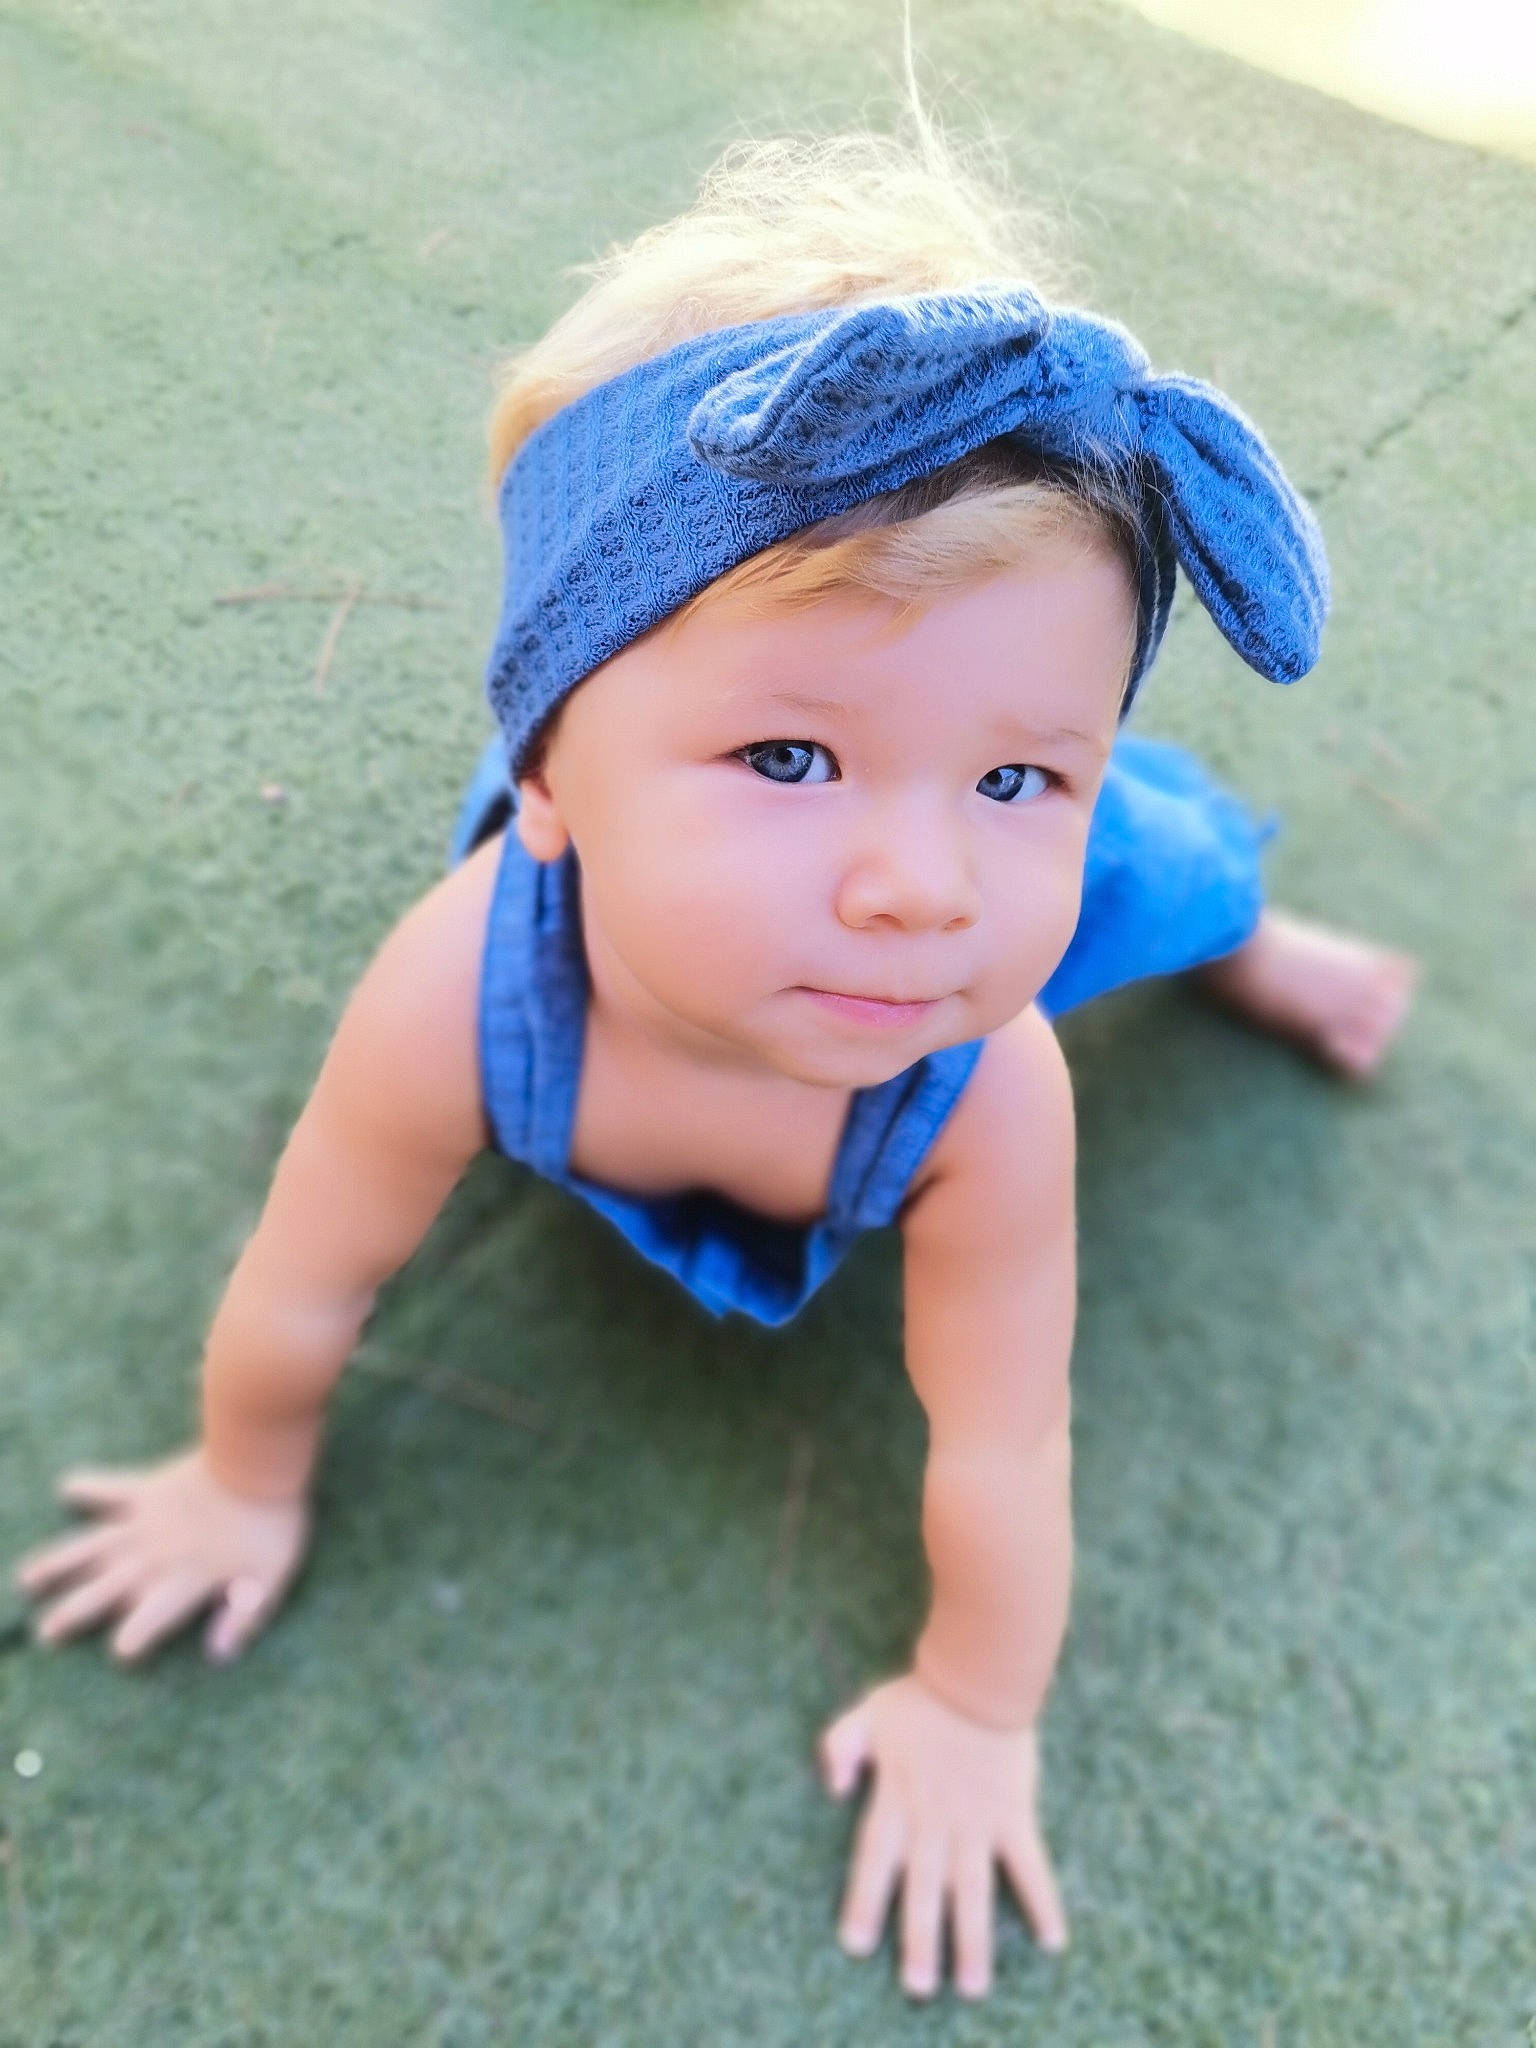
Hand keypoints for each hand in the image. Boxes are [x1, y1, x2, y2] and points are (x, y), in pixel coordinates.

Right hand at [13, 1447, 309, 1662]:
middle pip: (106, 1589)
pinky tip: (67, 1487)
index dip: (135, 1638)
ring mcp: (146, 1522)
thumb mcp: (270, 1578)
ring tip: (26, 1578)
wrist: (259, 1461)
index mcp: (185, 1581)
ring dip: (60, 1563)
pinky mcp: (148, 1488)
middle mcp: (155, 1557)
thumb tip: (218, 1656)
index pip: (151, 1619)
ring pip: (92, 1547)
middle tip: (46, 1632)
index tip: (120, 1652)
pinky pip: (111, 1488)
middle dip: (75, 1612)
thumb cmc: (272, 1522)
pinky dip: (89, 1486)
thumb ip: (243, 1617)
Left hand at [819, 1671, 1065, 1999]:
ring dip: (974, 1940)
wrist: (978, 1674)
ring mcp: (976, 1821)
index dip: (864, 1902)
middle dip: (921, 1941)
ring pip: (973, 1891)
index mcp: (895, 1798)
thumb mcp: (866, 1713)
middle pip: (925, 1890)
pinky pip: (1030, 1865)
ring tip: (974, 1986)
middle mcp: (934, 1819)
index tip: (856, 1944)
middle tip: (920, 1989)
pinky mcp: (1014, 1814)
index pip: (873, 1860)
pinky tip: (1052, 1940)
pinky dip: (1042, 1901)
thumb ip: (841, 1747)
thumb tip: (833, 1789)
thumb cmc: (922, 1696)